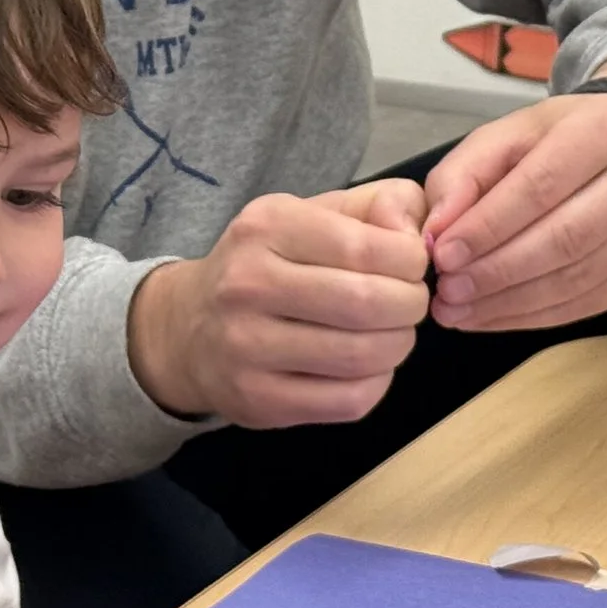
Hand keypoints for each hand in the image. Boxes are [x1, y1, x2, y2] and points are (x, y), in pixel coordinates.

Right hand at [128, 180, 429, 426]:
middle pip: (368, 303)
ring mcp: (247, 347)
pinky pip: (349, 401)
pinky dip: (376, 383)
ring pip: (363, 355)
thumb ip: (376, 206)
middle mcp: (249, 283)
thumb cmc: (267, 265)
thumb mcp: (311, 214)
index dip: (411, 261)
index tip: (412, 267)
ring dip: (397, 345)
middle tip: (409, 304)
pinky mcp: (257, 400)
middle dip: (410, 306)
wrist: (187, 329)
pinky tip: (366, 366)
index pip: (368, 246)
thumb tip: (419, 231)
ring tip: (391, 333)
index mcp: (268, 226)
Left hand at [422, 59, 606, 332]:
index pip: (541, 186)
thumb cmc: (557, 138)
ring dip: (513, 302)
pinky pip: (594, 302)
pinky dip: (539, 316)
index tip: (442, 256)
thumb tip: (436, 234)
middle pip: (566, 238)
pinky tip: (497, 317)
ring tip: (461, 311)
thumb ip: (462, 177)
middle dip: (498, 271)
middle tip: (448, 292)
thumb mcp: (505, 136)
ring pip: (581, 277)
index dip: (488, 227)